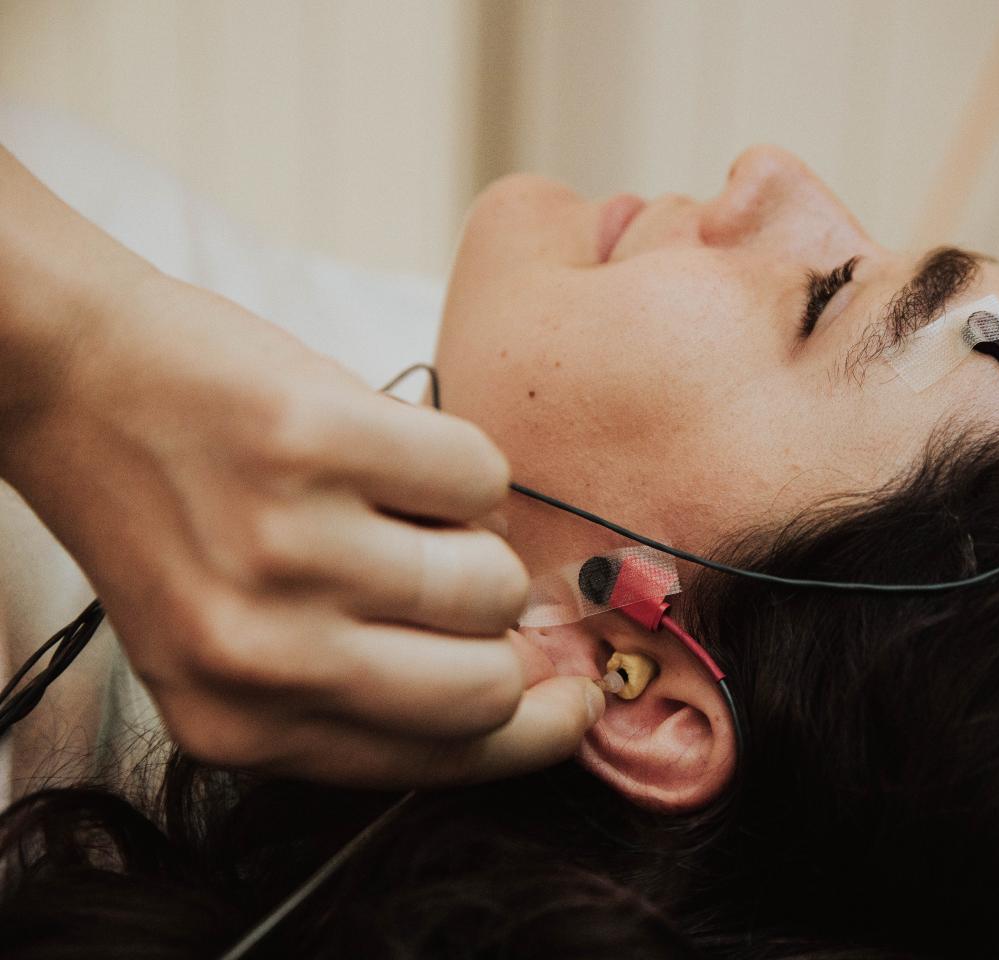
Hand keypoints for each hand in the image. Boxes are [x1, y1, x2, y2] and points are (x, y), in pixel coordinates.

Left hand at [0, 267, 602, 786]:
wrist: (74, 380)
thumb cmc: (172, 510)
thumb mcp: (238, 645)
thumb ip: (364, 688)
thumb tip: (534, 682)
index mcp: (239, 725)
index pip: (446, 759)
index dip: (533, 730)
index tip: (571, 698)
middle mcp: (259, 656)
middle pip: (487, 686)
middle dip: (505, 634)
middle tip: (478, 580)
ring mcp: (287, 547)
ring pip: (492, 578)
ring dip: (473, 538)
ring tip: (399, 506)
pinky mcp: (315, 440)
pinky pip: (480, 473)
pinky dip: (454, 460)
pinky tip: (385, 450)